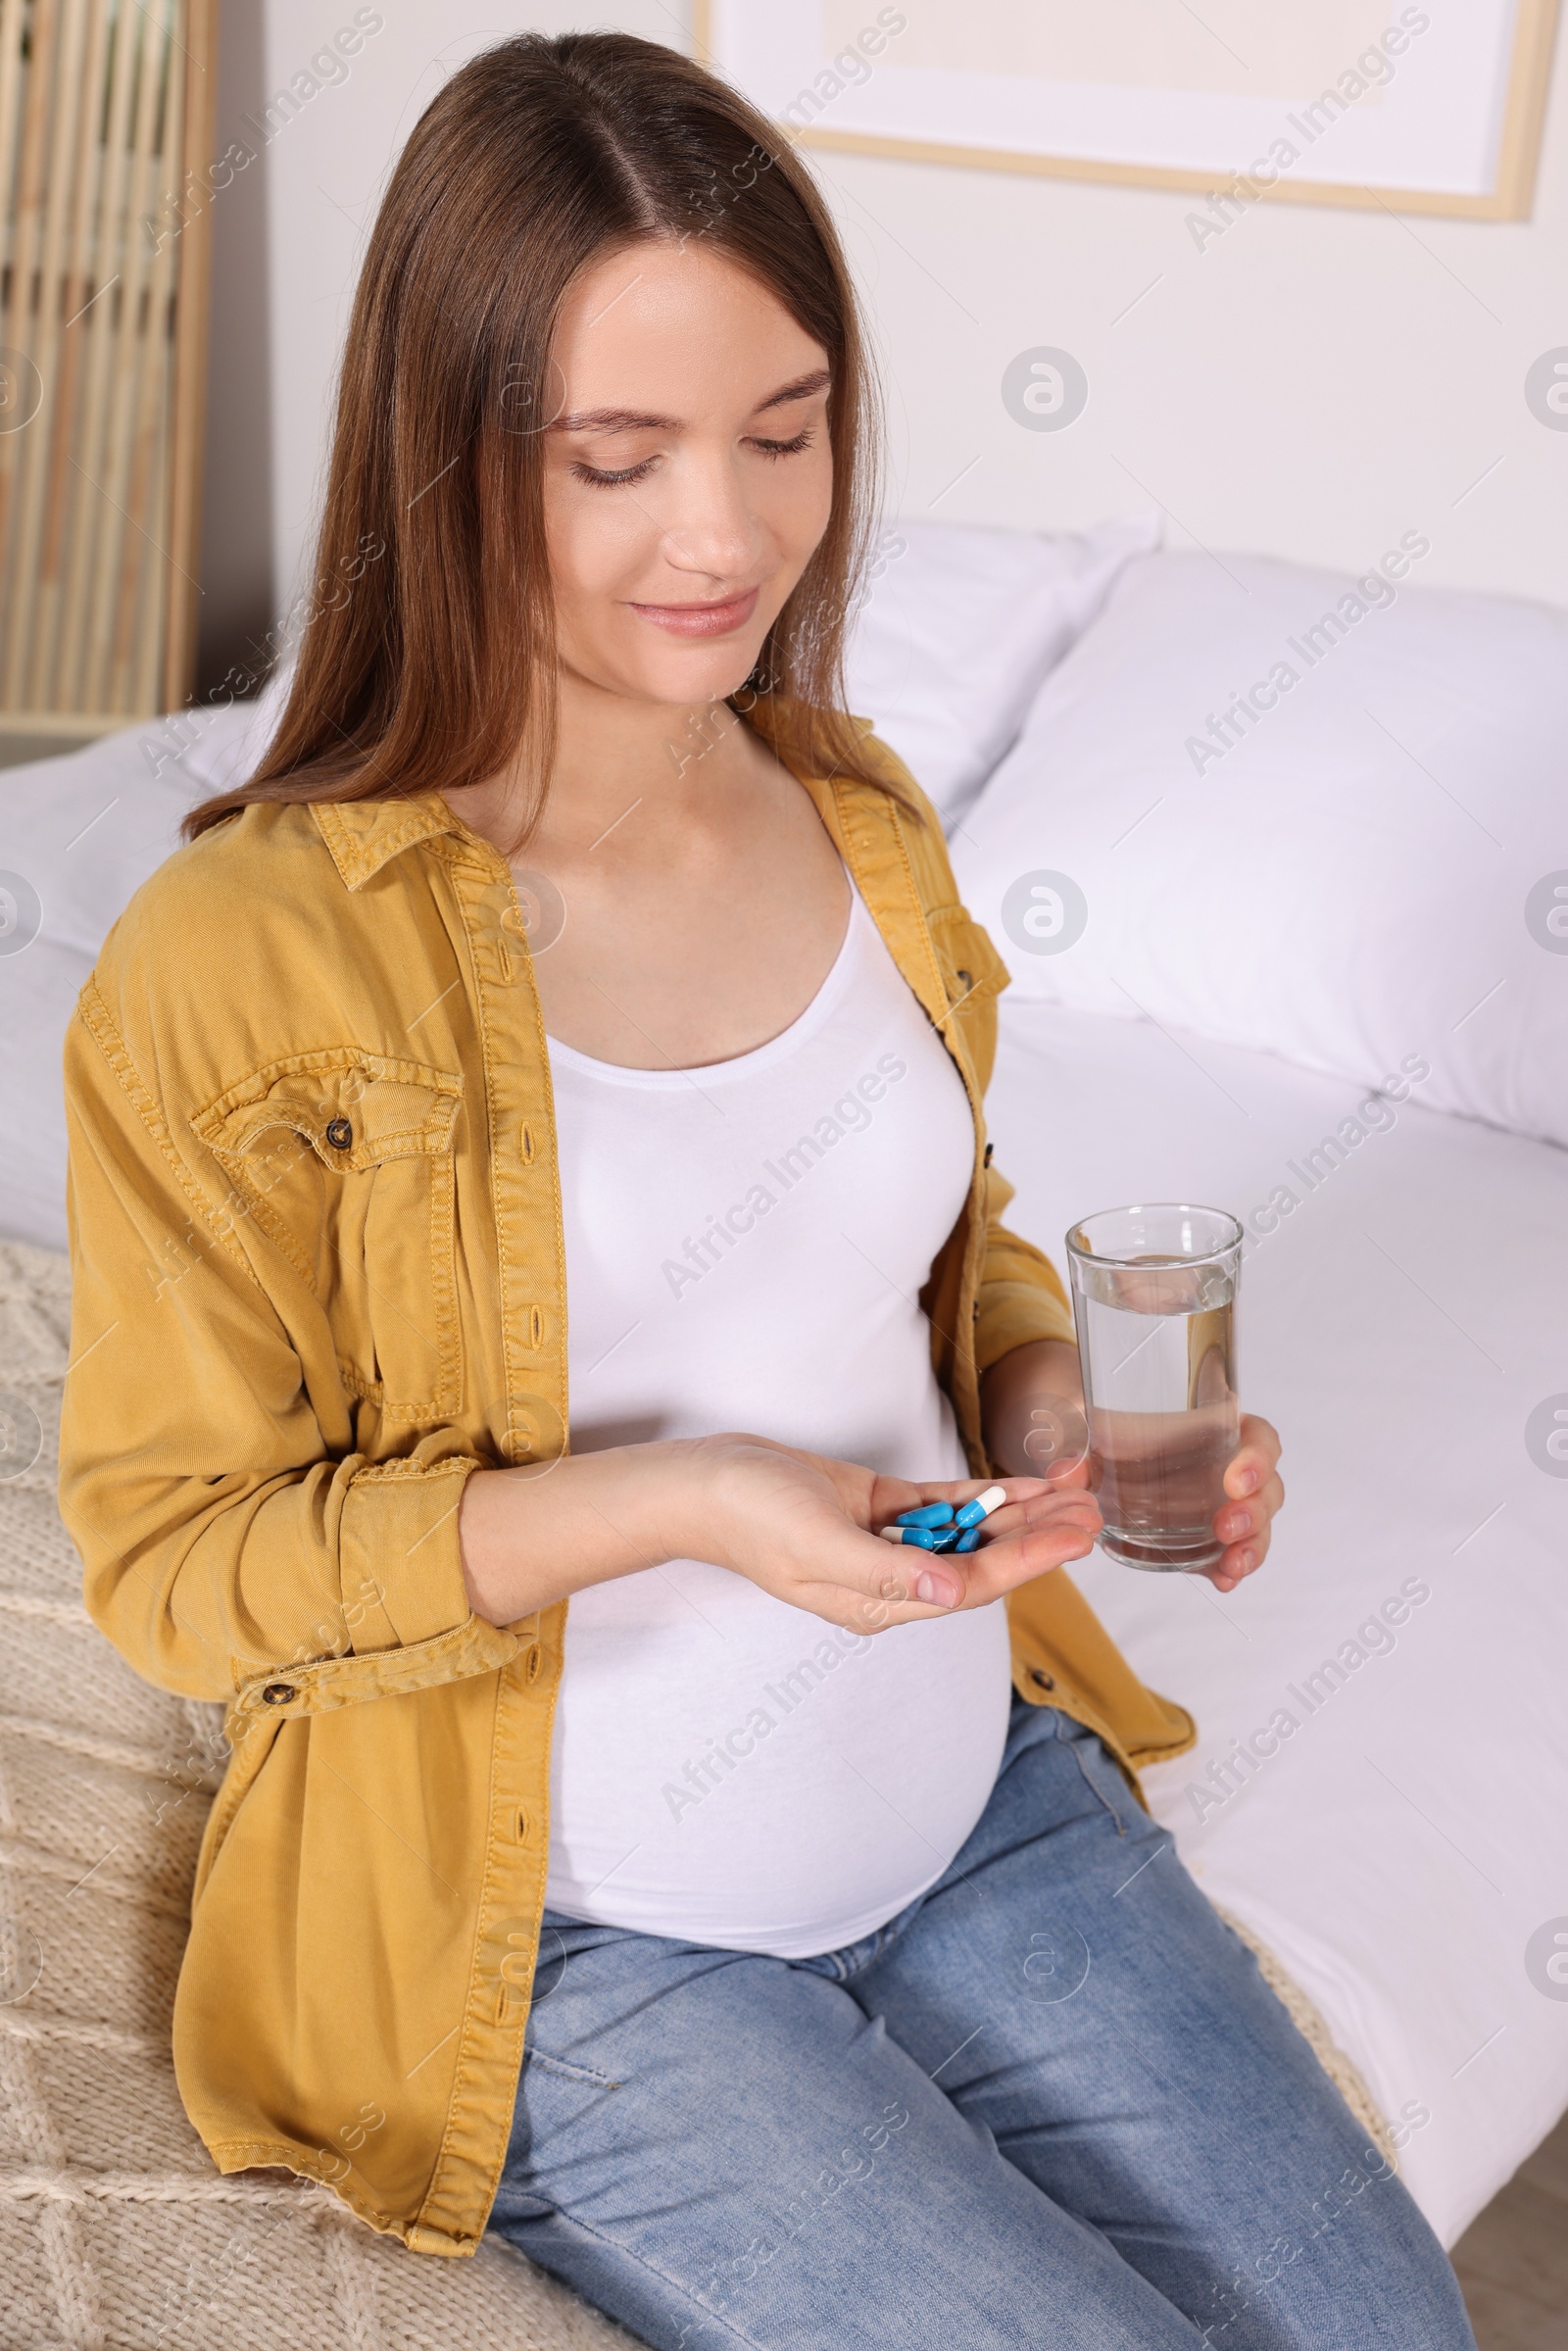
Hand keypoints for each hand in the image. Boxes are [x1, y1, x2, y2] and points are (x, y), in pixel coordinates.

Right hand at [458, 1430, 1099, 1633]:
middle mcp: (891, 1579)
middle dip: (1040, 1537)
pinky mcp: (879, 1510)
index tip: (1075, 1535)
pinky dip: (985, 1495)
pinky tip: (1024, 1484)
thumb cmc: (749, 1517)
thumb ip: (887, 1573)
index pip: (972, 1583)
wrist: (702, 1483)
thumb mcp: (819, 1544)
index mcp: (879, 1602)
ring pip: (970, 1531)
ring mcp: (887, 1543)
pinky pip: (945, 1507)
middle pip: (983, 1559)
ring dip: (1020, 1512)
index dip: (1029, 1559)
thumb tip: (951, 1593)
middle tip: (1094, 1511)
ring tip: (1075, 1492)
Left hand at [980, 1340, 1284, 1594]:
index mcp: (1219, 1432)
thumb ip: (1082, 1455)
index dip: (1258, 1457)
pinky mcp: (1212, 1541)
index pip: (1259, 1438)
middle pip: (1268, 1487)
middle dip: (1255, 1510)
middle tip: (1226, 1526)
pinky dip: (1233, 1568)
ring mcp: (1227, 1508)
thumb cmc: (1119, 1438)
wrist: (1106, 1462)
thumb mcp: (1100, 1438)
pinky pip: (1235, 1555)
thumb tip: (1063, 1475)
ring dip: (1251, 1545)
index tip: (1235, 1479)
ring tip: (1232, 1564)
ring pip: (1259, 1525)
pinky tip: (1224, 1580)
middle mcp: (1231, 1470)